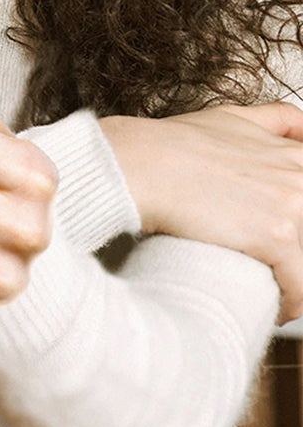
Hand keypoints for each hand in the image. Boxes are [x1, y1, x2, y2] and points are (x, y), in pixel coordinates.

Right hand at [100, 102, 302, 322]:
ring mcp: (292, 206)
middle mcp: (300, 177)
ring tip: (275, 292)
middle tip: (274, 264)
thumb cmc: (170, 144)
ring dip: (296, 281)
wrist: (139, 164)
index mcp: (293, 155)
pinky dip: (291, 303)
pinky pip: (301, 286)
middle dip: (296, 252)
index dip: (297, 222)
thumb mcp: (229, 118)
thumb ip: (274, 119)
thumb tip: (301, 125)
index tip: (288, 238)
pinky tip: (276, 308)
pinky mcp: (277, 236)